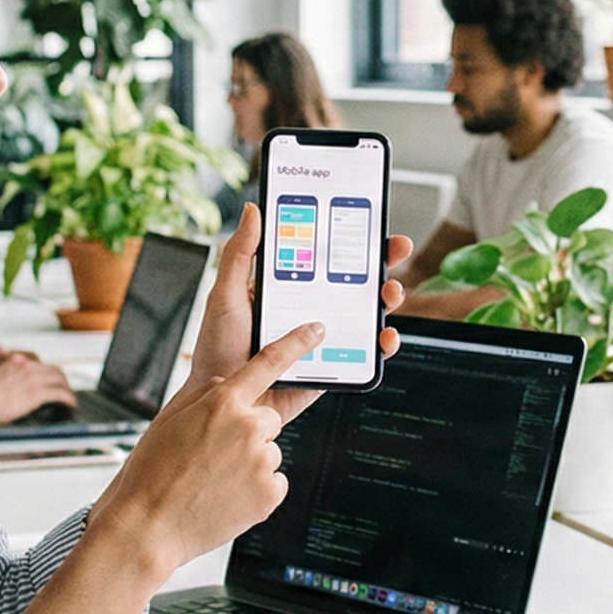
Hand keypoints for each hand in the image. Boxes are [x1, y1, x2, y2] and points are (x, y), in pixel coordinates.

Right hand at [0, 353, 76, 424]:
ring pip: (60, 381)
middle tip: (64, 391)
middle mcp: (27, 365)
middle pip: (54, 370)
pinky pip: (60, 394)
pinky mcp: (37, 393)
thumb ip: (4, 371)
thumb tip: (7, 366)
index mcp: (16, 360)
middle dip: (61, 381)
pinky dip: (68, 400)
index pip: (40, 363)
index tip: (51, 381)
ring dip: (66, 391)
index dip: (48, 373)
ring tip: (69, 400)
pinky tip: (70, 406)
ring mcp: (33, 378)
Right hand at [89, 322, 320, 570]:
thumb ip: (208, 398)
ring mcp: (263, 460)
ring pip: (269, 452)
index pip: (269, 362)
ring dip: (249, 464)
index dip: (298, 343)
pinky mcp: (271, 492)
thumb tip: (230, 388)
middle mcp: (249, 426)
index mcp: (222, 402)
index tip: (317, 330)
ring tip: (213, 481)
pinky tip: (227, 498)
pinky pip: (273, 482)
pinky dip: (255, 490)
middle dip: (248, 433)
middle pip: (268, 419)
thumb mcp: (172, 420)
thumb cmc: (152, 474)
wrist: (147, 527)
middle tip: (213, 456)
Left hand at [174, 204, 409, 422]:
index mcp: (286, 287)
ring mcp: (322, 338)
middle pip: (353, 280)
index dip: (350, 238)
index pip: (323, 255)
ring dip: (387, 299)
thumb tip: (253, 211)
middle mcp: (308, 309)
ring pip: (364, 314)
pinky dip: (382, 344)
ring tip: (390, 293)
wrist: (224, 403)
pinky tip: (385, 336)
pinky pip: (363, 353)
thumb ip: (240, 254)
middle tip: (395, 250)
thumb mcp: (225, 294)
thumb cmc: (217, 349)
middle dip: (381, 263)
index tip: (371, 222)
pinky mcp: (330, 366)